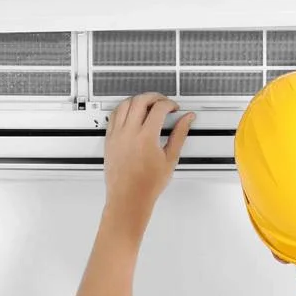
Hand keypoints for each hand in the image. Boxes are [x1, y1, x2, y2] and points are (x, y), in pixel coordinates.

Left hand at [104, 92, 194, 218]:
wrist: (128, 198)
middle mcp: (129, 133)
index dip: (169, 103)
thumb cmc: (147, 185)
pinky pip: (114, 115)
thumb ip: (180, 135)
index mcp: (146, 137)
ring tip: (147, 105)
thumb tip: (187, 119)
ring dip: (138, 99)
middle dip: (154, 97)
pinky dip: (123, 108)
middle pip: (140, 100)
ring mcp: (117, 135)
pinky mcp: (109, 139)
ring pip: (125, 104)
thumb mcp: (170, 159)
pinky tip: (131, 113)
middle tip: (162, 102)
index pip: (158, 108)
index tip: (174, 107)